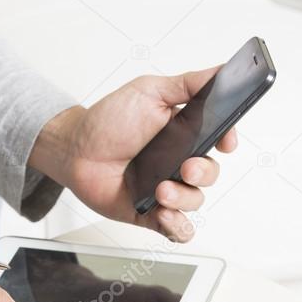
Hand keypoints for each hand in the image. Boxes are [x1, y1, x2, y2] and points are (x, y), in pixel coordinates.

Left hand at [29, 66, 237, 241]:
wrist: (75, 151)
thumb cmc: (107, 121)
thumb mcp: (149, 92)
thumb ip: (187, 84)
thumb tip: (221, 71)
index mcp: (183, 134)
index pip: (217, 140)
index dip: (226, 141)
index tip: (224, 142)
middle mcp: (177, 163)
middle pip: (210, 174)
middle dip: (203, 173)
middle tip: (185, 168)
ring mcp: (165, 189)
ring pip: (195, 201)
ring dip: (184, 199)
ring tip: (161, 190)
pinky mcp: (151, 214)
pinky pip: (177, 230)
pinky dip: (179, 227)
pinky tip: (166, 215)